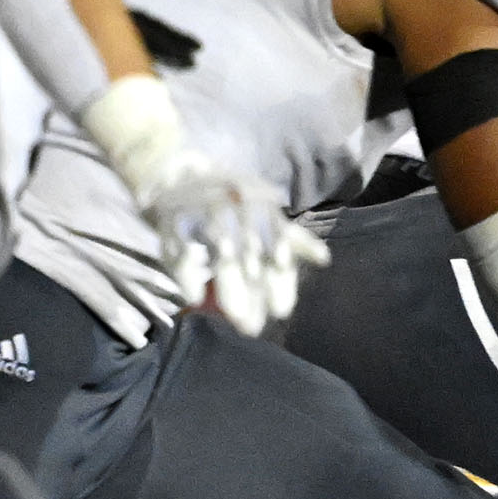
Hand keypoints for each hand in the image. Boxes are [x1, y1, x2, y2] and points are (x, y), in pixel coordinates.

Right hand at [137, 152, 328, 338]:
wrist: (178, 173)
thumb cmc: (230, 202)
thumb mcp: (263, 212)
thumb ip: (292, 238)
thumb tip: (324, 258)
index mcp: (262, 204)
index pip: (277, 244)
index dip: (280, 278)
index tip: (281, 310)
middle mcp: (236, 203)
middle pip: (250, 252)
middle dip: (254, 290)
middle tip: (254, 325)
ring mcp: (205, 208)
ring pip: (220, 250)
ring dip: (228, 284)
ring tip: (235, 314)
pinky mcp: (173, 216)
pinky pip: (181, 246)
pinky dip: (186, 273)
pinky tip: (194, 297)